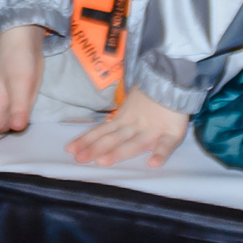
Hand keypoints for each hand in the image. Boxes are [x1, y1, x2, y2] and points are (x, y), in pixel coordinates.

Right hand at [0, 25, 45, 155]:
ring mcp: (6, 113)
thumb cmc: (17, 60)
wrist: (24, 41)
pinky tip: (19, 154)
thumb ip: (19, 105)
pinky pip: (11, 131)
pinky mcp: (18, 109)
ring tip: (4, 178)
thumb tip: (16, 129)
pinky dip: (11, 142)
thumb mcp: (20, 82)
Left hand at [63, 88, 189, 167]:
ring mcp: (153, 130)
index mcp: (124, 120)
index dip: (86, 140)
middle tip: (80, 159)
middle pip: (113, 138)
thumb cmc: (149, 99)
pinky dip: (160, 153)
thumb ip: (115, 123)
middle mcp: (135, 127)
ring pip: (134, 143)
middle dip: (96, 149)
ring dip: (119, 152)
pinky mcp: (172, 132)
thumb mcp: (129, 109)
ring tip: (104, 161)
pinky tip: (153, 164)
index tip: (69, 149)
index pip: (102, 131)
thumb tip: (92, 135)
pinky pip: (167, 144)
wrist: (172, 79)